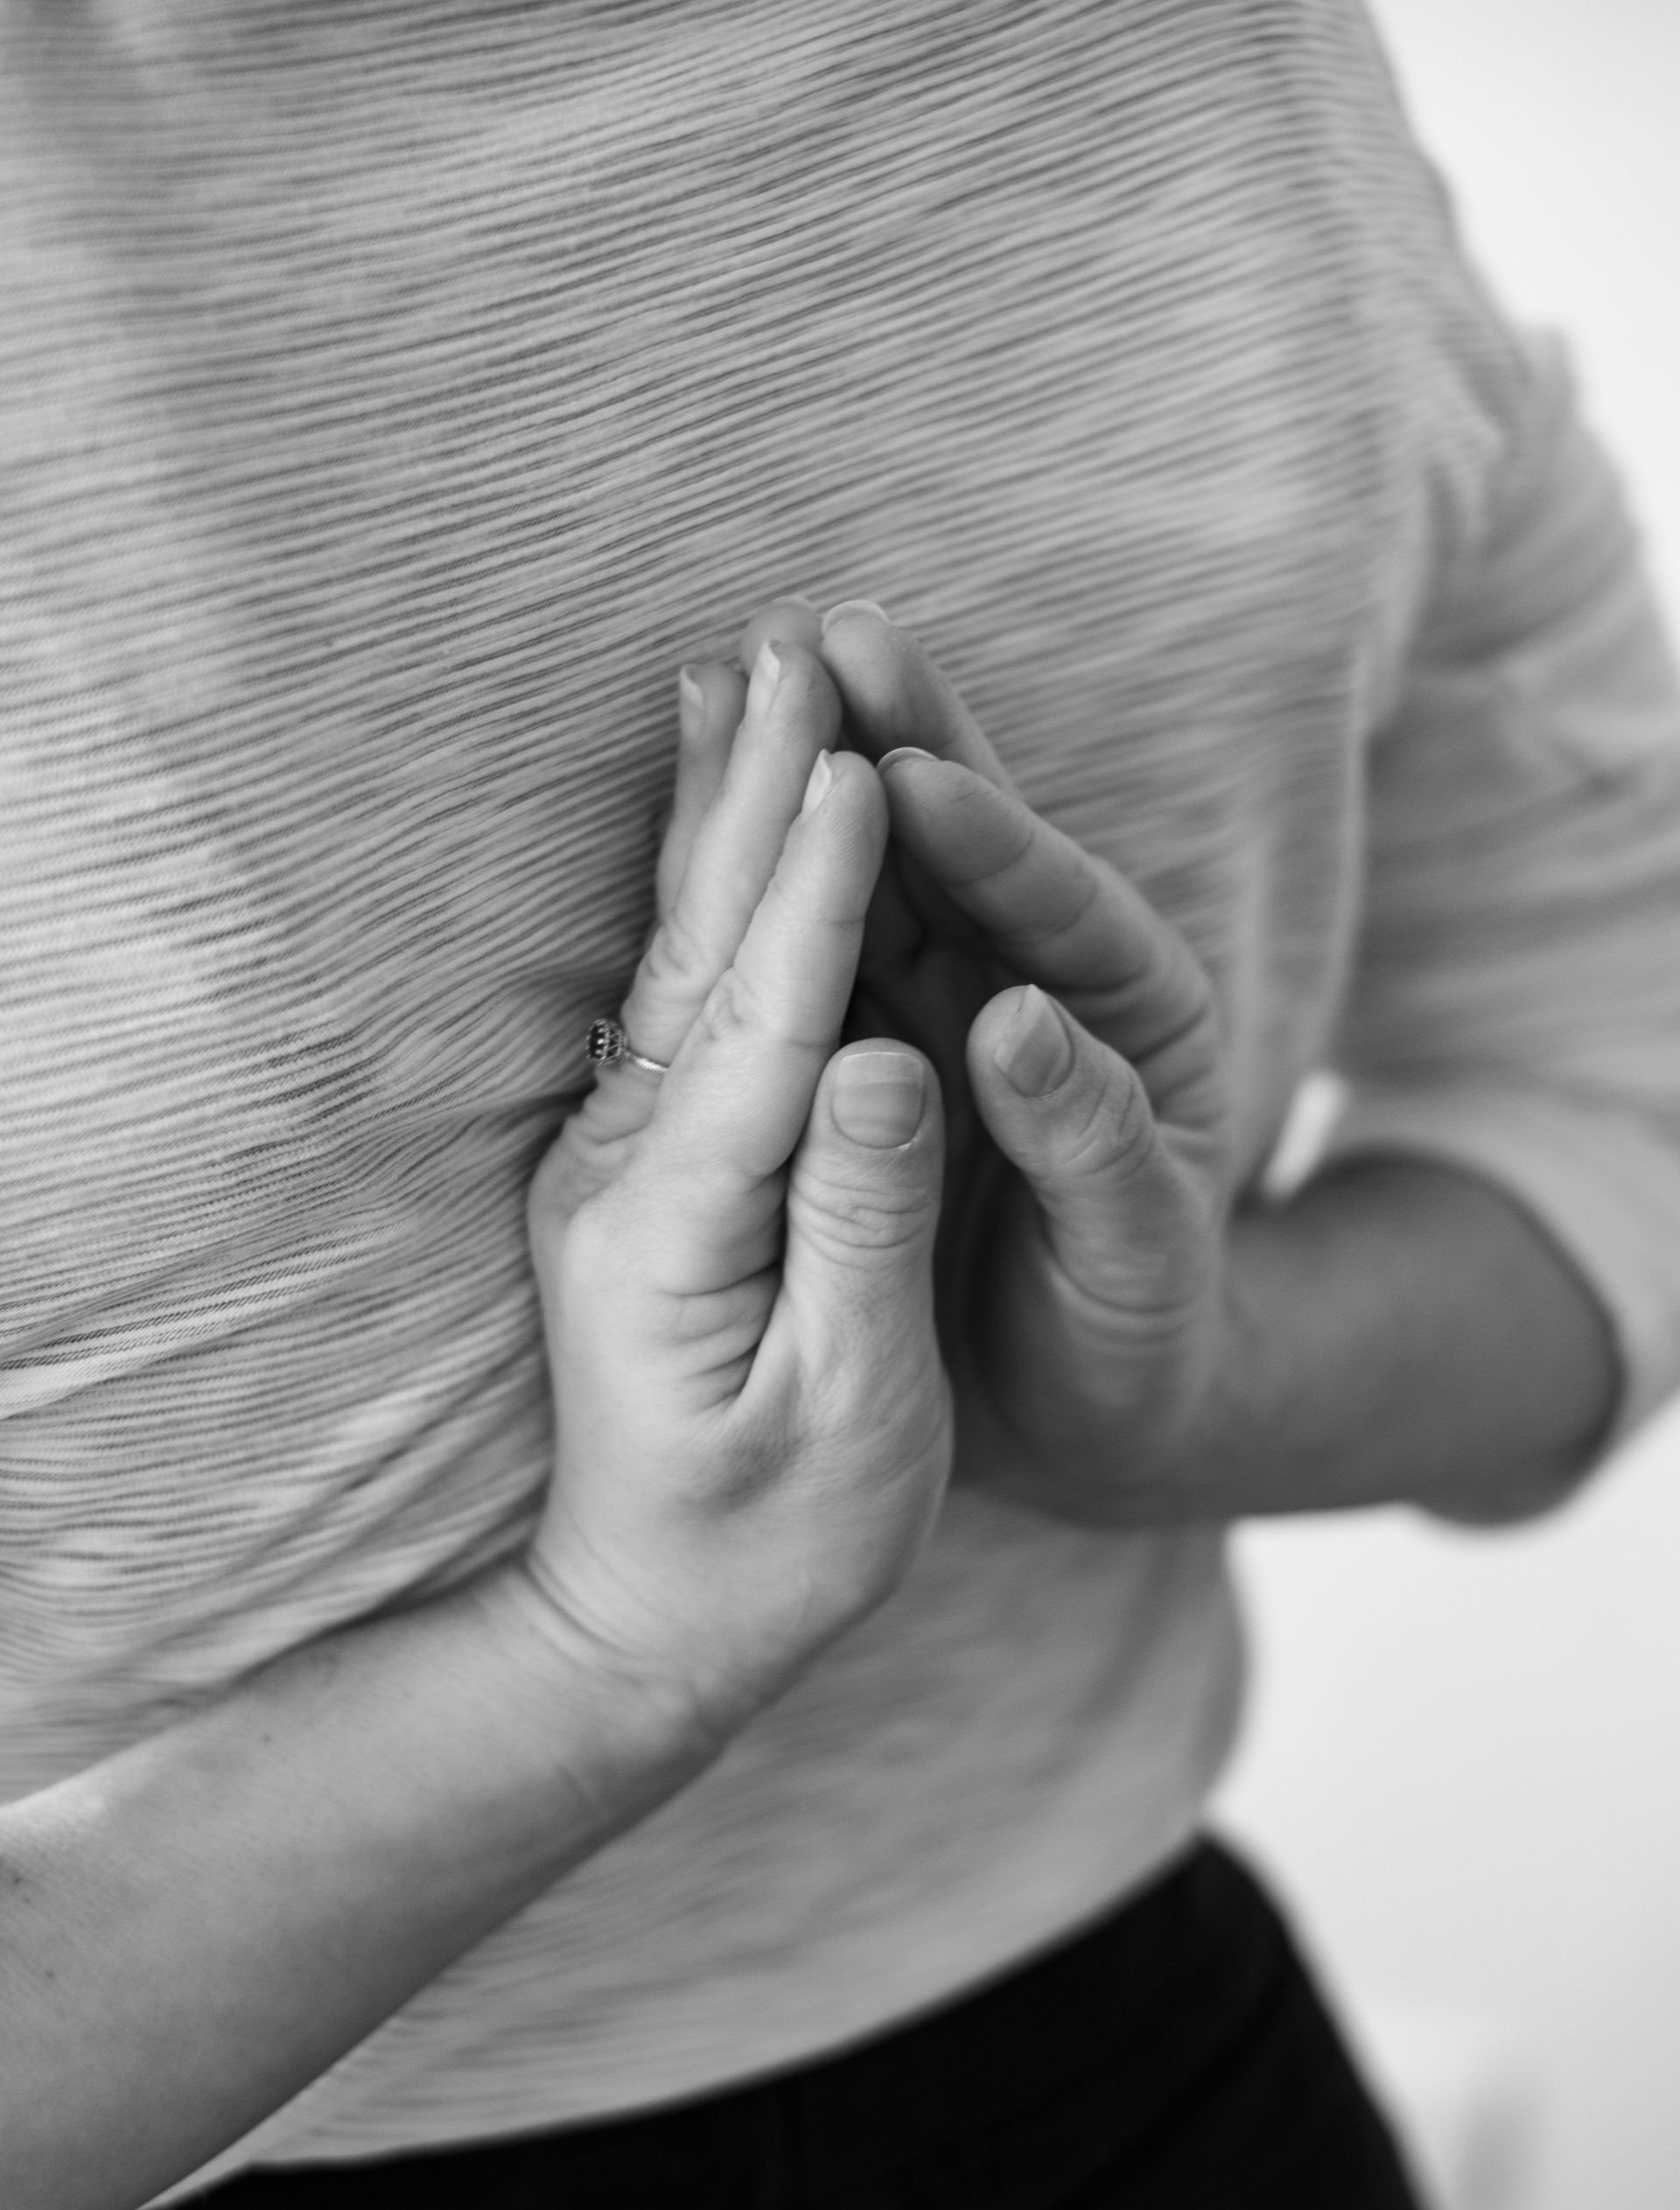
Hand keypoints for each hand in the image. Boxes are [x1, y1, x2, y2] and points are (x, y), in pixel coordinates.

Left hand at [521, 633, 951, 1754]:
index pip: (769, 1027)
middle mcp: (626, 1171)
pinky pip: (670, 995)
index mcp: (684, 1227)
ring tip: (737, 676)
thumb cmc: (771, 1546)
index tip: (859, 759)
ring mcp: (615, 1162)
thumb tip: (898, 1061)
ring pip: (676, 954)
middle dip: (755, 793)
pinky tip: (704, 818)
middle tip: (799, 642)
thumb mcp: (848, 1416)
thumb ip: (863, 1227)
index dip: (817, 893)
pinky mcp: (632, 1166)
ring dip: (711, 809)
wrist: (641, 1622)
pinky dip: (694, 889)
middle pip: (703, 952)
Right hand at [817, 602, 1234, 1519]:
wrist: (1087, 1414)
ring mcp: (954, 1001)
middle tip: (820, 630)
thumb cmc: (1131, 1345)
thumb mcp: (1137, 1258)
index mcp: (1136, 1018)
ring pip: (881, 871)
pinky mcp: (881, 1044)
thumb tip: (1013, 1022)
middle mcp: (1043, 982)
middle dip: (901, 730)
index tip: (905, 770)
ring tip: (744, 668)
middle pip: (970, 843)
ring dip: (817, 771)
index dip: (987, 835)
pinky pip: (820, 943)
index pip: (1065, 907)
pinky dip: (769, 875)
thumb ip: (1092, 1144)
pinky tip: (700, 800)